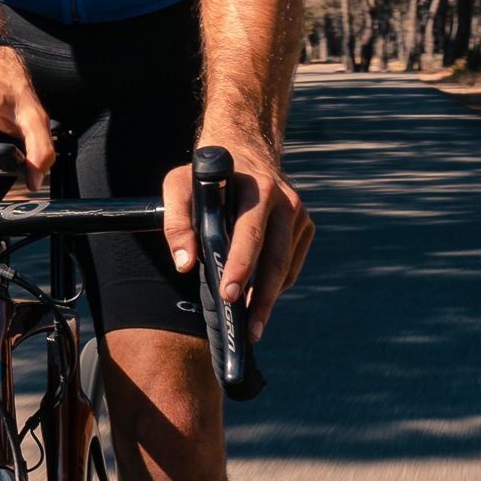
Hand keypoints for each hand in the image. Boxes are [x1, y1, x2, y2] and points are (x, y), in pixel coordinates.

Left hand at [162, 137, 313, 342]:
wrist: (245, 149)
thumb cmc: (206, 175)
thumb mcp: (179, 185)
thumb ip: (176, 223)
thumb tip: (184, 263)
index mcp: (258, 189)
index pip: (251, 235)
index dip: (241, 267)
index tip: (230, 296)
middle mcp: (286, 201)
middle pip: (275, 260)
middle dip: (261, 299)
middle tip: (249, 331)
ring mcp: (299, 215)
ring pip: (286, 268)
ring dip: (269, 298)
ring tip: (252, 326)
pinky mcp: (305, 226)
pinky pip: (291, 265)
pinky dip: (276, 285)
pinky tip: (259, 299)